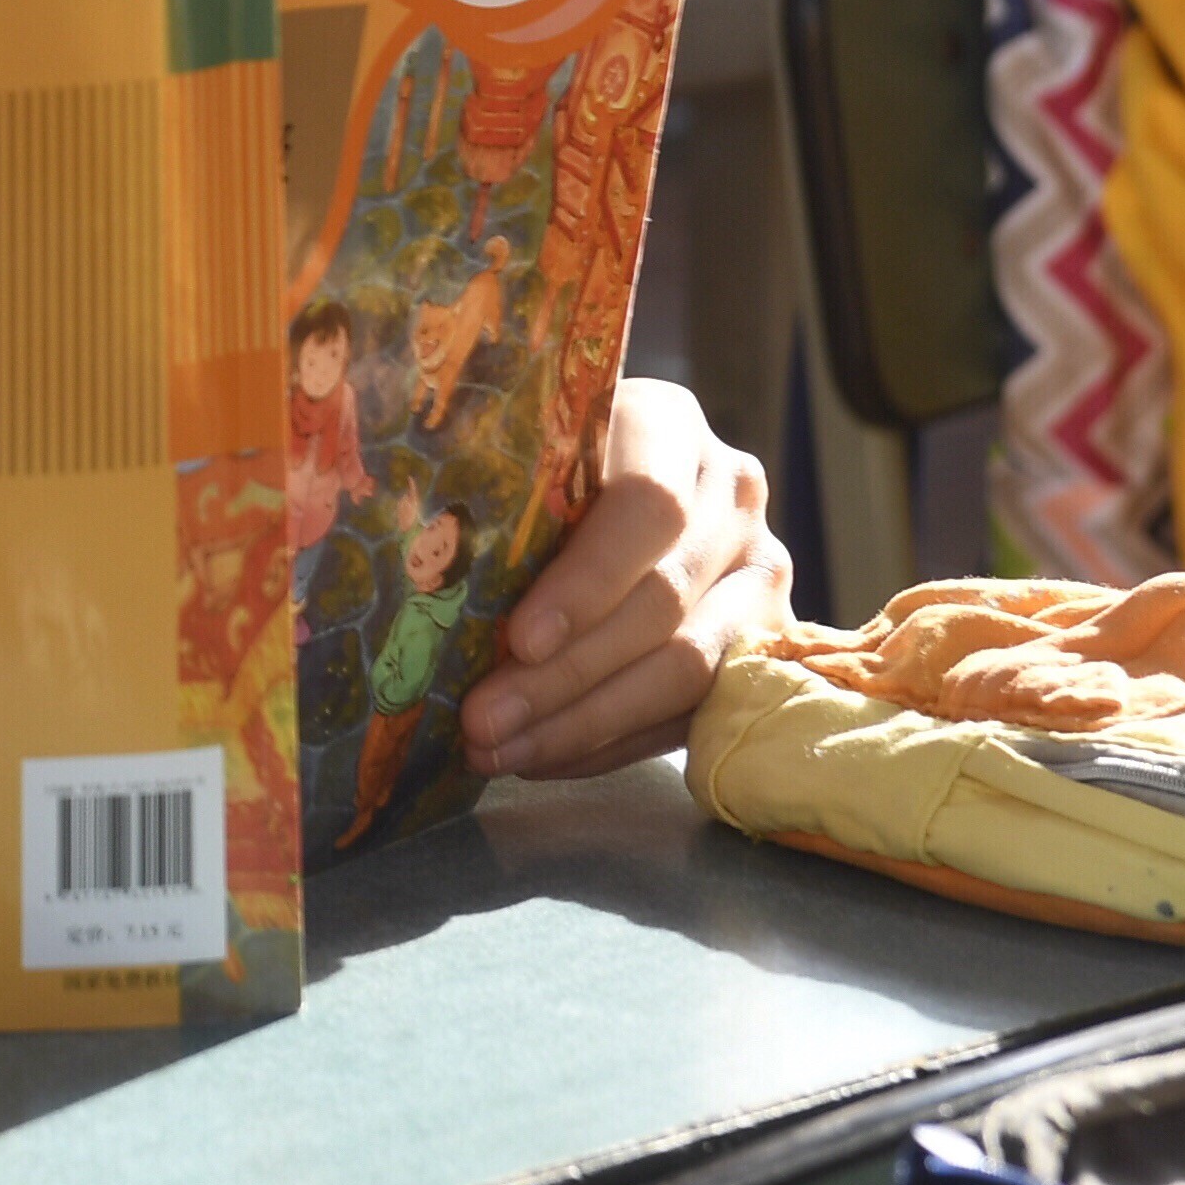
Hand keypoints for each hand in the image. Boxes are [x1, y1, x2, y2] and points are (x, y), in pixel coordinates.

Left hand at [460, 376, 788, 780]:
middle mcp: (731, 495)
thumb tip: (423, 581)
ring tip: (498, 751)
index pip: (648, 506)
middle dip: (565, 675)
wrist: (628, 480)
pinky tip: (541, 757)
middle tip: (482, 720)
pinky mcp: (761, 641)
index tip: (522, 639)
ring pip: (685, 667)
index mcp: (668, 427)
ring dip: (583, 722)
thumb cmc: (544, 465)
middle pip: (660, 601)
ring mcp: (757, 570)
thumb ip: (503, 500)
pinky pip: (691, 711)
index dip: (588, 581)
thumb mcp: (526, 458)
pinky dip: (610, 741)